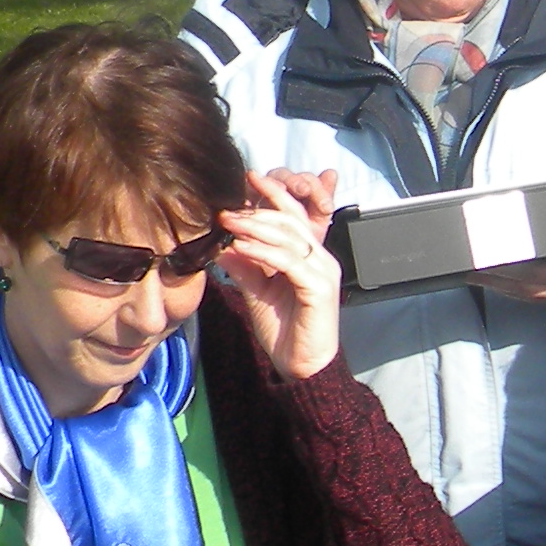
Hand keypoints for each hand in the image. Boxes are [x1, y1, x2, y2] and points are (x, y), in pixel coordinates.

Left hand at [210, 167, 341, 380]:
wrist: (301, 365)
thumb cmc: (284, 329)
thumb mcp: (258, 292)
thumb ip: (245, 268)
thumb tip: (221, 246)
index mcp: (311, 255)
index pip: (293, 216)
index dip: (274, 195)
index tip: (248, 179)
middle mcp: (322, 258)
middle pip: (290, 222)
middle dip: (257, 211)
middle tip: (227, 209)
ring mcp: (323, 272)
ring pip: (289, 238)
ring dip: (255, 227)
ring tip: (229, 223)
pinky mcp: (319, 289)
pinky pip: (288, 262)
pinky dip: (263, 252)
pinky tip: (241, 247)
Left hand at [478, 239, 545, 309]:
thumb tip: (544, 214)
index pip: (540, 254)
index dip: (514, 251)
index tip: (494, 241)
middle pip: (522, 276)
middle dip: (494, 268)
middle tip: (471, 259)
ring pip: (519, 290)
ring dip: (493, 281)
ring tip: (471, 270)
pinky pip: (526, 298)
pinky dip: (506, 290)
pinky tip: (490, 282)